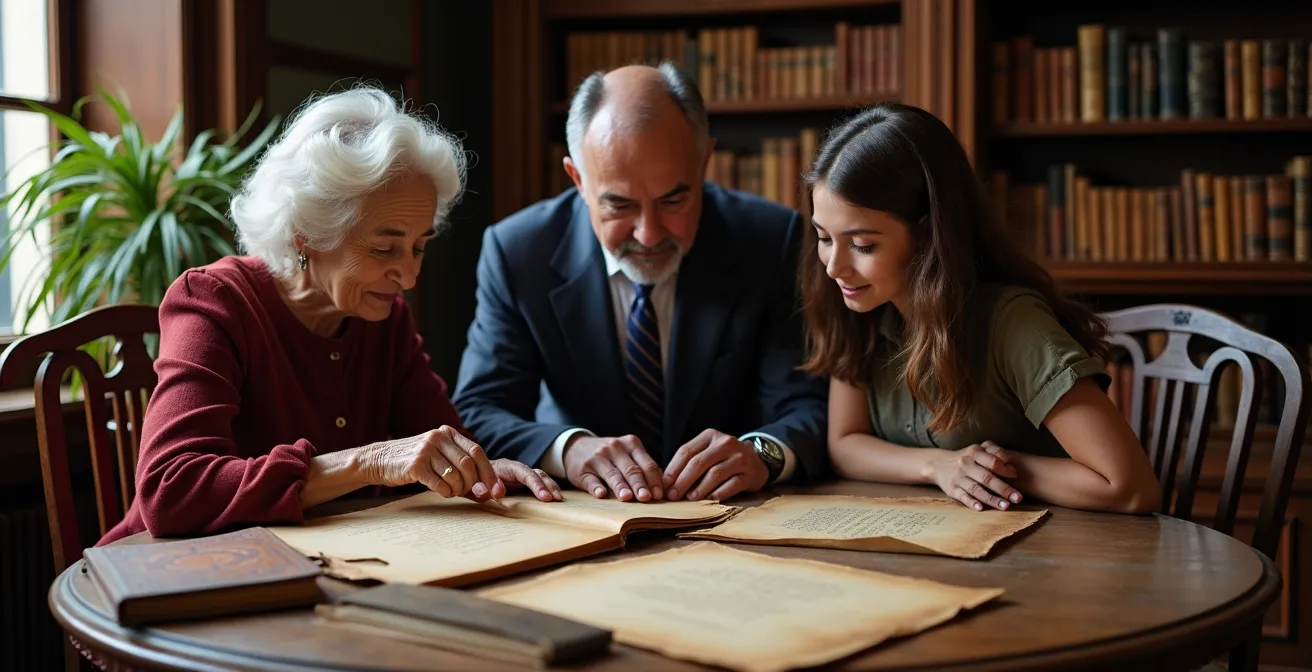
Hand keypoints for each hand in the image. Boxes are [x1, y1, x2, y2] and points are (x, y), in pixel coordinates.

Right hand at [358, 426, 498, 498]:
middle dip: (475, 484)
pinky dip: (446, 492)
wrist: (380, 460)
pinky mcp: (415, 465)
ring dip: (459, 489)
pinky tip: (442, 492)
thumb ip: (462, 467)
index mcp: (448, 433)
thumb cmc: (416, 462)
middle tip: (474, 495)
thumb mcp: (439, 456)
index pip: (477, 452)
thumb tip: (489, 490)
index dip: (489, 472)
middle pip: (468, 464)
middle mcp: (438, 437)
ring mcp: (426, 450)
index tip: (497, 490)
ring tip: (453, 491)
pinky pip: (440, 484)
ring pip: (455, 475)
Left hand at [476, 459, 563, 502]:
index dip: (536, 484)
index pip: (525, 473)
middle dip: (548, 485)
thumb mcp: (472, 485)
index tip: (544, 497)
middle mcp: (517, 468)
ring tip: (559, 500)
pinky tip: (555, 499)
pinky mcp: (524, 482)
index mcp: (505, 466)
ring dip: (551, 487)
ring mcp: (522, 474)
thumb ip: (480, 487)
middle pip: (537, 473)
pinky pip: (539, 483)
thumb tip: (494, 493)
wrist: (472, 474)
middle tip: (556, 499)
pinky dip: (548, 490)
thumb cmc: (473, 480)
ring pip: (541, 477)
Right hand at [564, 435, 663, 501]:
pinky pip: (591, 480)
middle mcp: (615, 448)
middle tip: (646, 498)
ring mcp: (598, 458)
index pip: (647, 464)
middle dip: (640, 485)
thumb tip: (664, 488)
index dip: (654, 481)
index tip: (659, 495)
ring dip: (620, 486)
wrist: (576, 447)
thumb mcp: (628, 454)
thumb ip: (644, 467)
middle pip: (631, 469)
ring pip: (612, 474)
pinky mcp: (582, 470)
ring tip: (627, 497)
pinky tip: (601, 494)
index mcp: (631, 444)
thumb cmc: (610, 455)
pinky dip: (596, 487)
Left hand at [663, 429, 767, 500]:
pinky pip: (731, 485)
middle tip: (673, 496)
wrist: (757, 460)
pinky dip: (718, 494)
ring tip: (690, 499)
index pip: (686, 451)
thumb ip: (689, 463)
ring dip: (700, 489)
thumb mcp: (707, 452)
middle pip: (698, 463)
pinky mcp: (750, 473)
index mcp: (710, 436)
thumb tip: (666, 484)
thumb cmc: (723, 458)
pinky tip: (709, 500)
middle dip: (683, 481)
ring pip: (714, 474)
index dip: (673, 470)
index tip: (664, 486)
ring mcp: (739, 458)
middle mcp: (725, 443)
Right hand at [926, 441, 1021, 510]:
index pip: (993, 461)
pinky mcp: (951, 488)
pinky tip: (980, 508)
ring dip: (991, 498)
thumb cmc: (967, 458)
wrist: (938, 463)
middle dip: (1003, 488)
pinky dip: (971, 502)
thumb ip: (994, 454)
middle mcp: (965, 464)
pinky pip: (962, 496)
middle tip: (1018, 498)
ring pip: (976, 489)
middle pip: (987, 477)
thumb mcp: (978, 450)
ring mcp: (957, 477)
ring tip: (1005, 506)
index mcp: (974, 452)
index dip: (1005, 469)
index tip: (1016, 476)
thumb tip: (1012, 467)